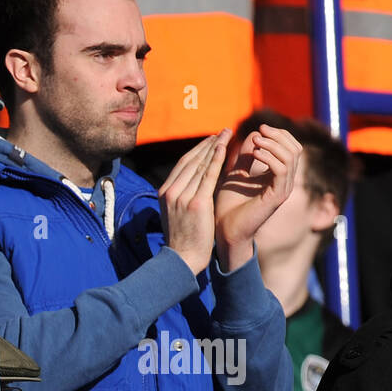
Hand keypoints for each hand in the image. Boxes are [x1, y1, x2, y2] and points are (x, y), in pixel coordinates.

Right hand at [160, 130, 230, 276]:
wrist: (183, 259)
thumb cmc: (184, 239)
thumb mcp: (176, 213)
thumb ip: (182, 196)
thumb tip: (193, 184)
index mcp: (165, 192)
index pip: (183, 164)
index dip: (199, 150)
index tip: (212, 141)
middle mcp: (171, 191)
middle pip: (191, 160)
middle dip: (208, 143)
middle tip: (223, 131)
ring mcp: (182, 196)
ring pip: (200, 164)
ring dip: (215, 146)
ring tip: (227, 134)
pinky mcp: (196, 203)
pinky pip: (208, 176)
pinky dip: (217, 160)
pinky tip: (225, 148)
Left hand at [214, 124, 303, 268]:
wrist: (224, 229)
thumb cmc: (229, 204)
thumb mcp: (237, 172)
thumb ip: (246, 155)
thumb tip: (253, 133)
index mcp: (278, 176)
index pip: (291, 147)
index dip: (279, 134)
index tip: (259, 128)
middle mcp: (285, 183)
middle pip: (296, 149)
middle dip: (278, 135)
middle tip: (259, 132)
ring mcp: (283, 190)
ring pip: (291, 157)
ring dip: (272, 144)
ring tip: (255, 142)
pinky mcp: (277, 197)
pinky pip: (282, 170)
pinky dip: (269, 157)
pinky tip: (255, 154)